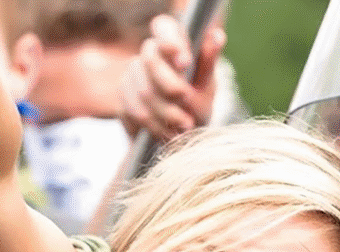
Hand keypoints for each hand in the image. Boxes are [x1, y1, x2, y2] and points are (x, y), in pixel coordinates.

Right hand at [120, 13, 223, 140]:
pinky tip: (168, 133)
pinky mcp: (122, 97)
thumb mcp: (206, 84)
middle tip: (187, 100)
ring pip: (144, 91)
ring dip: (167, 113)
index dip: (170, 41)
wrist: (178, 135)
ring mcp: (132, 74)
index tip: (184, 62)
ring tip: (184, 125)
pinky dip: (156, 126)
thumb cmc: (197, 103)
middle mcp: (149, 54)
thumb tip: (217, 35)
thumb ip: (208, 61)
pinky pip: (135, 111)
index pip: (163, 27)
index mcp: (171, 42)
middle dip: (171, 86)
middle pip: (150, 61)